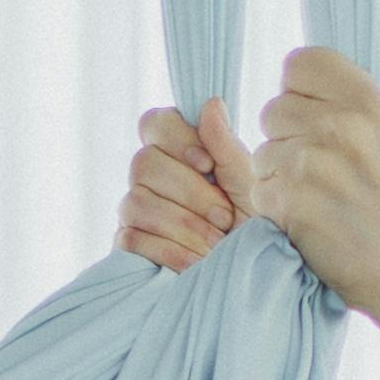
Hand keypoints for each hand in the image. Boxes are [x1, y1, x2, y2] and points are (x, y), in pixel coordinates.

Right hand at [116, 99, 248, 269]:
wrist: (247, 275)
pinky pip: (132, 238)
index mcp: (178, 152)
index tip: (208, 165)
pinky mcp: (127, 244)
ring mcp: (134, 209)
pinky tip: (196, 263)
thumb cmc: (252, 227)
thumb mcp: (248, 186)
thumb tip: (210, 104)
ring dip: (184, 226)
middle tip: (225, 216)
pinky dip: (170, 251)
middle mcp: (149, 176)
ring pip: (136, 201)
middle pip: (144, 163)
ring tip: (216, 244)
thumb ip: (227, 148)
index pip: (155, 123)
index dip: (177, 139)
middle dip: (190, 193)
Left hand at [241, 48, 379, 331]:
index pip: (300, 63)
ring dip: (279, 178)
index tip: (310, 116)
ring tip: (319, 202)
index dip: (298, 91)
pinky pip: (260, 191)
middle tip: (319, 173)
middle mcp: (340, 125)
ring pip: (262, 153)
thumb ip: (357, 114)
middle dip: (287, 139)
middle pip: (273, 109)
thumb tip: (314, 90)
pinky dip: (277, 211)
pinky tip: (311, 225)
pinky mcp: (291, 203)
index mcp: (369, 103)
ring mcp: (312, 163)